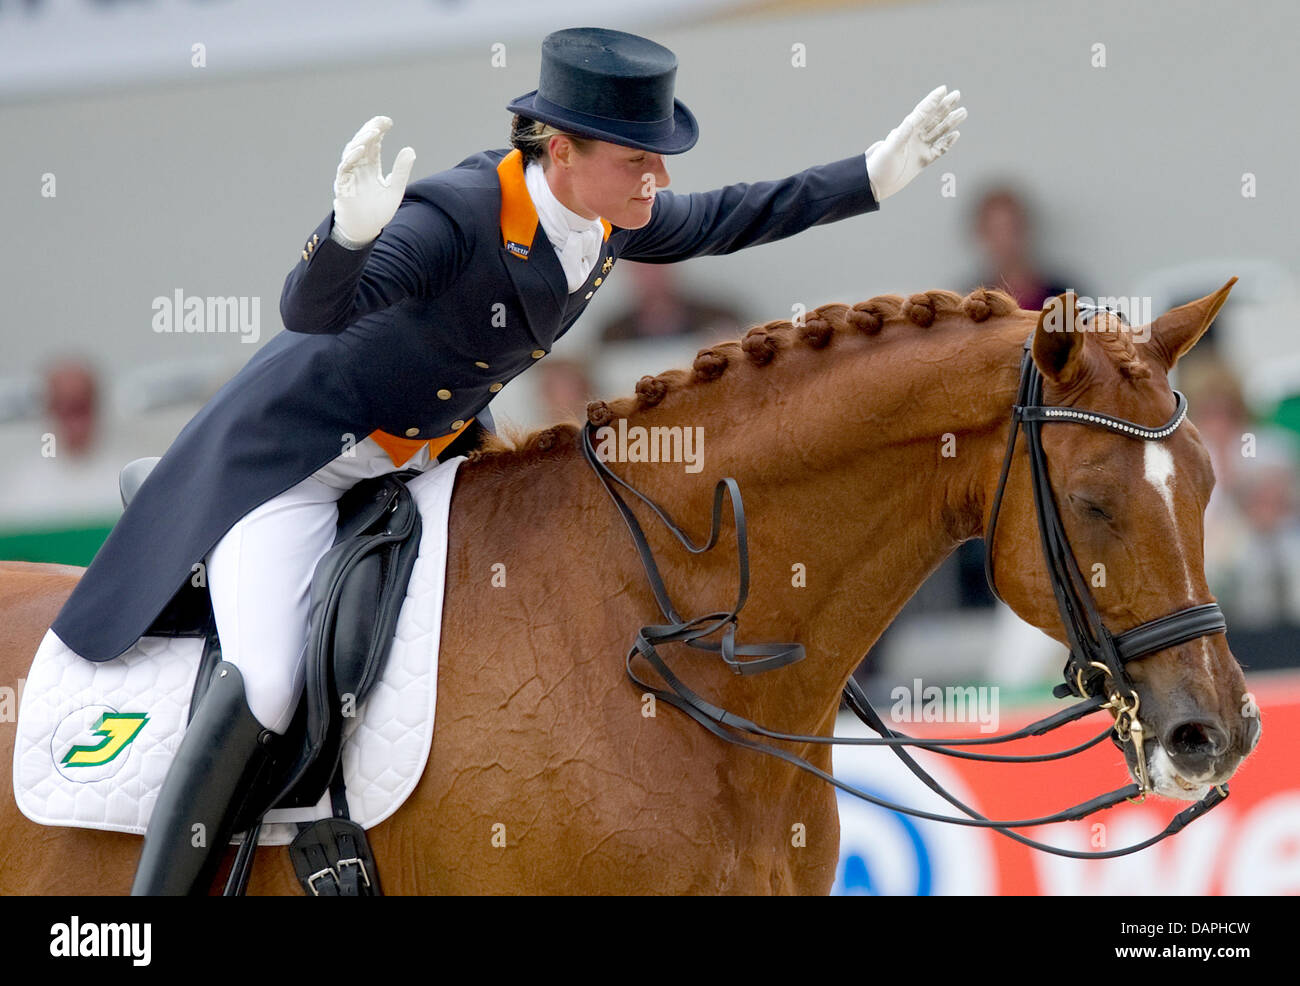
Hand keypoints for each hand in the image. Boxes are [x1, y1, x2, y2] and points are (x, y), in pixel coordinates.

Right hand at [331, 116, 415, 245]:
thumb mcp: (395, 189)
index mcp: (371, 166)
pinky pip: (345, 167)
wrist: (365, 229)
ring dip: (363, 140)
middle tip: (382, 122)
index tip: (389, 122)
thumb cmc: (378, 211)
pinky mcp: (343, 184)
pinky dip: (352, 157)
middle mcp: (359, 167)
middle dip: (371, 130)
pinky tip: (362, 149)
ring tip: (375, 131)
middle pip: (362, 142)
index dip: (379, 130)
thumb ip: (401, 171)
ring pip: (353, 151)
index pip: (374, 143)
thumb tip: (410, 149)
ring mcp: (350, 174)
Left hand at [865, 85, 965, 200]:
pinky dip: (947, 142)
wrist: (875, 185)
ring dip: (950, 122)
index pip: (922, 111)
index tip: (944, 89)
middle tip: (957, 94)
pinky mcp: (922, 161)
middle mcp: (913, 137)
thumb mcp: (890, 149)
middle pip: (933, 118)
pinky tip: (956, 134)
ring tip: (962, 112)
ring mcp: (919, 148)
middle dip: (945, 107)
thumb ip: (902, 134)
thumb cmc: (879, 166)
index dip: (932, 100)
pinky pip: (939, 150)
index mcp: (906, 130)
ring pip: (939, 132)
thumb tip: (912, 120)